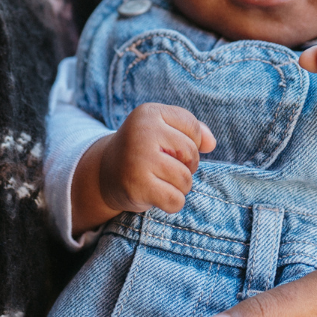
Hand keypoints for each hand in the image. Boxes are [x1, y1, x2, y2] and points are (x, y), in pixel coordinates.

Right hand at [70, 103, 215, 233]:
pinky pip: (176, 200)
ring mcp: (138, 159)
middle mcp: (142, 132)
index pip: (192, 127)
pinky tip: (156, 196)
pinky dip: (172, 203)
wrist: (105, 174)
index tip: (171, 148)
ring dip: (179, 186)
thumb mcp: (164, 132)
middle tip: (164, 167)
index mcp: (149, 113)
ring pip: (185, 179)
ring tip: (160, 181)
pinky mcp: (137, 186)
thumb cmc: (143, 151)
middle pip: (191, 153)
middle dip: (186, 166)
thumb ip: (192, 131)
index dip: (190, 142)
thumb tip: (211, 144)